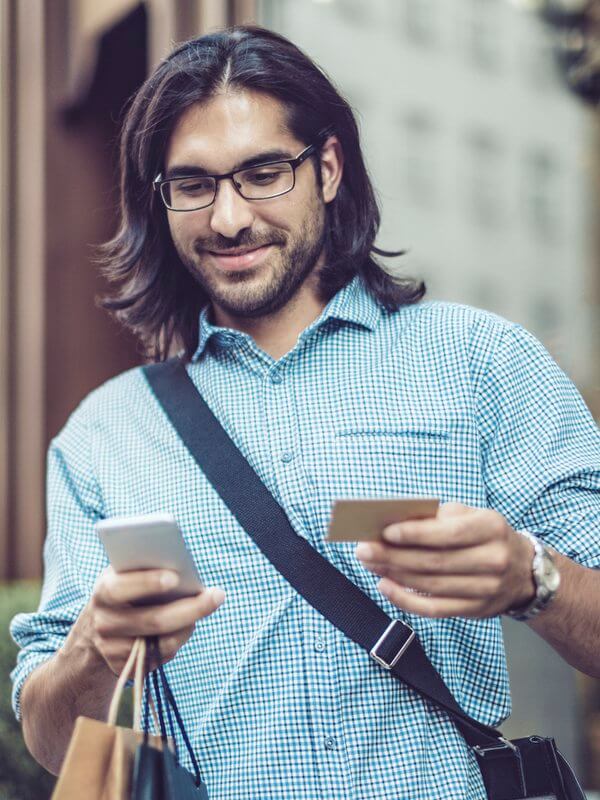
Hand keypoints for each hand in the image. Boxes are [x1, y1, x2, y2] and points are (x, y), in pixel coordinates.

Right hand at [80, 567, 224, 674]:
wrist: (95, 629)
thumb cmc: (124, 589)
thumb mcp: (126, 573)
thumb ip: (145, 567)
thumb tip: (181, 564)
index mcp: (103, 592)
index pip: (121, 588)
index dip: (146, 583)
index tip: (175, 577)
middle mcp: (105, 623)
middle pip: (153, 620)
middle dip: (190, 608)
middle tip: (218, 595)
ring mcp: (114, 650)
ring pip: (162, 642)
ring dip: (189, 624)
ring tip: (210, 604)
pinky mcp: (127, 669)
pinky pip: (162, 656)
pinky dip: (179, 638)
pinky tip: (189, 624)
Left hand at [356, 503, 534, 617]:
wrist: (523, 571)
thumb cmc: (484, 535)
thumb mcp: (470, 515)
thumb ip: (437, 517)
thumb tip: (392, 524)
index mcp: (491, 528)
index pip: (449, 533)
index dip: (415, 533)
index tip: (385, 531)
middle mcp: (493, 560)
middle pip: (434, 561)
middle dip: (394, 555)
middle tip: (363, 549)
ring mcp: (486, 589)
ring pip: (431, 585)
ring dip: (394, 574)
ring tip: (370, 563)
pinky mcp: (475, 610)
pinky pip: (434, 609)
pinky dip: (406, 599)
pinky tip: (385, 586)